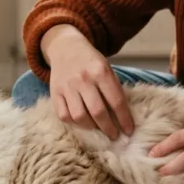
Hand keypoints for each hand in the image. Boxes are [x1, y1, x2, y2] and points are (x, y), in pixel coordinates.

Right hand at [41, 25, 134, 139]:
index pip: (116, 101)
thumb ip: (113, 89)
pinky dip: (74, 123)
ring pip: (79, 117)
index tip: (129, 131)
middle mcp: (83, 79)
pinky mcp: (55, 93)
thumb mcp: (107, 69)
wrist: (66, 47)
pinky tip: (82, 122)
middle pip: (98, 112)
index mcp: (101, 71)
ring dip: (91, 127)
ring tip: (98, 129)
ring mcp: (67, 86)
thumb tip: (122, 117)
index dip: (124, 119)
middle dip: (108, 128)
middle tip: (114, 135)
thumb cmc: (91, 62)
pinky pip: (64, 115)